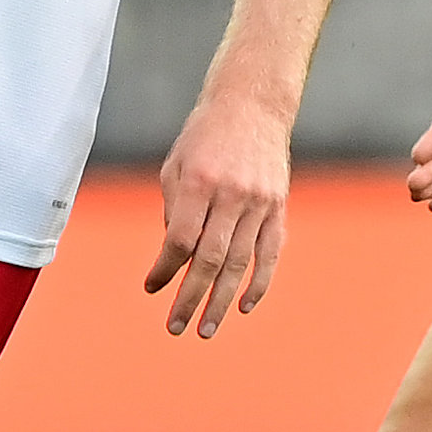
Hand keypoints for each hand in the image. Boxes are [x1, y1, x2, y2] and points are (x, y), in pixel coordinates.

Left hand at [145, 80, 292, 339]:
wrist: (253, 103)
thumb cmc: (204, 134)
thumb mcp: (176, 165)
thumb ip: (174, 210)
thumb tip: (174, 258)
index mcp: (199, 183)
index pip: (180, 241)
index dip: (164, 270)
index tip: (152, 288)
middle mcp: (231, 195)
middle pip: (209, 260)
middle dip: (191, 298)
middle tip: (176, 328)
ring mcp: (259, 202)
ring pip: (239, 263)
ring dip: (221, 300)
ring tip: (206, 328)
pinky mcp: (278, 206)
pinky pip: (270, 252)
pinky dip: (259, 282)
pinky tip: (244, 306)